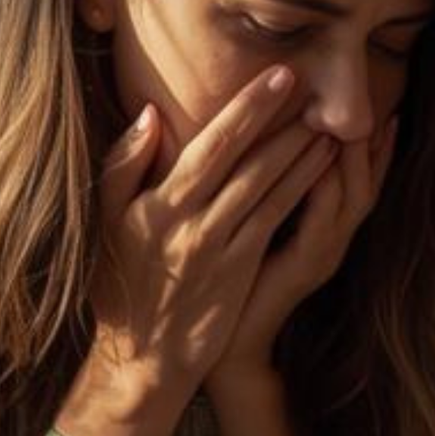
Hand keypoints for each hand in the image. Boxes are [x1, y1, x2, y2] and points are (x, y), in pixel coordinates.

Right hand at [86, 67, 339, 402]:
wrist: (140, 358)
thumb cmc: (118, 284)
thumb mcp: (104, 224)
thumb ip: (123, 165)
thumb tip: (151, 114)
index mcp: (158, 205)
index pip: (211, 146)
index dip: (247, 109)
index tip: (278, 77)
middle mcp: (194, 223)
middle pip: (248, 162)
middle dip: (285, 122)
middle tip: (317, 86)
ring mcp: (222, 248)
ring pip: (270, 189)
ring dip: (303, 153)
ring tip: (330, 120)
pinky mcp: (242, 270)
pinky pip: (277, 220)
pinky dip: (303, 189)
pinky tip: (324, 167)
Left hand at [210, 107, 398, 388]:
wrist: (230, 347)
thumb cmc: (235, 285)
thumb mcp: (260, 231)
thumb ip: (272, 196)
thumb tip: (270, 150)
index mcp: (324, 231)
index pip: (358, 180)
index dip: (371, 146)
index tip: (378, 108)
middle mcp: (332, 241)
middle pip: (367, 183)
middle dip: (372, 145)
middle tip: (377, 105)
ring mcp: (322, 255)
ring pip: (351, 197)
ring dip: (352, 156)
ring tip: (352, 118)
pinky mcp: (302, 267)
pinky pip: (321, 220)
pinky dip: (323, 187)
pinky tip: (320, 158)